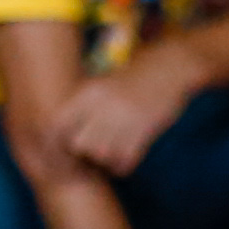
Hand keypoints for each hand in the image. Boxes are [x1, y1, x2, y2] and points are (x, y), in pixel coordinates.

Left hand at [53, 45, 200, 174]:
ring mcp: (124, 118)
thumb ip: (84, 103)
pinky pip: (124, 161)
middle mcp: (104, 105)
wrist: (173, 65)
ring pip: (100, 155)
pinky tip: (128, 154)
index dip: (56, 141)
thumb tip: (61, 130)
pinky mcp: (145, 130)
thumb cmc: (136, 74)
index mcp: (90, 91)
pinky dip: (123, 164)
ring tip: (112, 151)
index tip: (62, 149)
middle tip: (92, 150)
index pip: (57, 124)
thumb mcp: (105, 80)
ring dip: (104, 158)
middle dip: (83, 151)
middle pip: (78, 144)